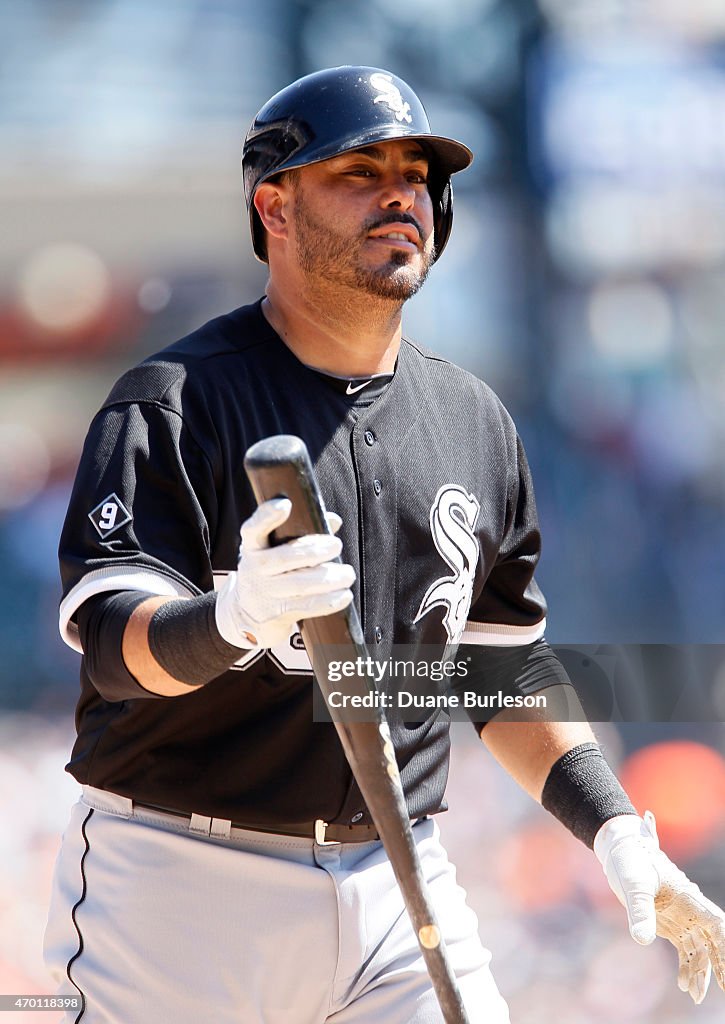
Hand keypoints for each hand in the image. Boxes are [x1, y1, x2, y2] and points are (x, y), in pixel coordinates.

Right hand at [215, 498, 354, 648]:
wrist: (245, 613)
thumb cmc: (268, 572)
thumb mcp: (274, 549)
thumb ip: (302, 533)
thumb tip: (333, 520)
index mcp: (253, 547)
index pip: (254, 528)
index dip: (267, 515)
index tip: (285, 504)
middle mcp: (254, 569)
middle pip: (285, 558)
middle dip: (315, 550)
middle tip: (336, 545)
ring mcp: (264, 594)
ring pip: (300, 584)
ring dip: (329, 578)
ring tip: (347, 574)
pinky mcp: (276, 615)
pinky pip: (307, 606)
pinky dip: (330, 601)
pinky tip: (344, 595)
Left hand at [594, 811, 724, 1002]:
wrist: (621, 848)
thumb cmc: (631, 860)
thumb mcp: (634, 884)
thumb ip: (639, 911)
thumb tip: (642, 941)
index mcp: (690, 899)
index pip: (718, 927)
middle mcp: (690, 910)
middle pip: (713, 942)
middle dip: (719, 967)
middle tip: (723, 992)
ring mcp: (680, 917)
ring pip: (699, 949)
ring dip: (699, 972)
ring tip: (693, 995)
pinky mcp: (667, 923)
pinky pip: (684, 949)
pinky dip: (686, 966)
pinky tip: (682, 983)